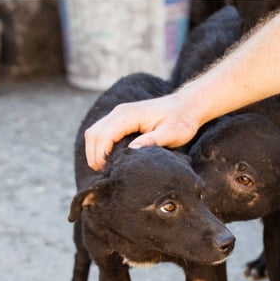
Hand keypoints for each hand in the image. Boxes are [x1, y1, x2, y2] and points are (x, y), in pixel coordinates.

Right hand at [84, 92, 202, 170]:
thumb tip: (131, 152)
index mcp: (128, 115)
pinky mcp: (120, 119)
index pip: (104, 135)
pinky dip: (99, 146)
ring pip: (94, 132)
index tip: (107, 172)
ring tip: (103, 169)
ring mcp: (118, 114)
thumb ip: (151, 141)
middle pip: (93, 134)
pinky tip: (108, 160)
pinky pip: (101, 132)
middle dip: (94, 156)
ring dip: (94, 151)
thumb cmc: (181, 120)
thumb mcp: (171, 133)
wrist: (186, 105)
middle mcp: (119, 112)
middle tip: (104, 175)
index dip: (101, 156)